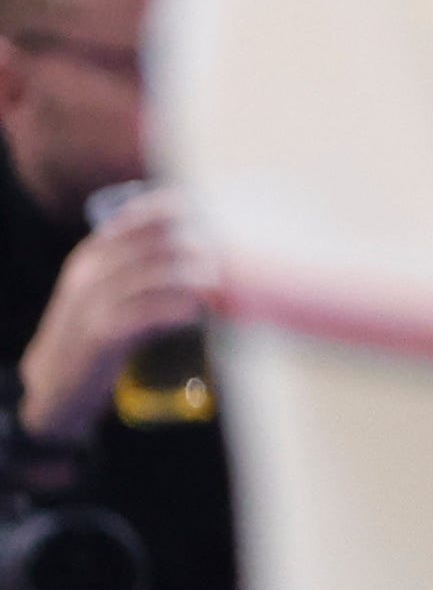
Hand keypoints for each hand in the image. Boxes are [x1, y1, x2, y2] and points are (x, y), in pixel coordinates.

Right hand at [20, 189, 209, 441]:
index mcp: (89, 257)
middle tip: (219, 256)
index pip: (130, 221)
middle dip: (188, 246)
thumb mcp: (104, 291)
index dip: (165, 210)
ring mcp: (92, 304)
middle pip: (147, 246)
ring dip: (189, 277)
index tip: (197, 208)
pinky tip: (194, 313)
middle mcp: (88, 274)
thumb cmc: (93, 331)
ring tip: (214, 283)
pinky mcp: (101, 335)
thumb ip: (138, 270)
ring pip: (150, 278)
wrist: (55, 381)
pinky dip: (174, 310)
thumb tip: (199, 254)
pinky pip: (144, 315)